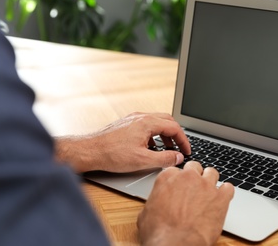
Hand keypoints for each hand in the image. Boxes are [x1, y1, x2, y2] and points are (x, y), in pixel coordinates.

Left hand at [54, 112, 190, 172]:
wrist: (90, 151)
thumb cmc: (112, 154)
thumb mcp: (143, 160)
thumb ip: (164, 158)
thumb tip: (178, 158)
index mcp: (147, 123)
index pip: (174, 127)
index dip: (184, 140)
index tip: (187, 151)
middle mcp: (141, 117)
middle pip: (167, 120)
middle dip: (176, 135)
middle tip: (179, 148)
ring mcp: (133, 119)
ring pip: (156, 122)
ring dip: (165, 134)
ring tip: (166, 149)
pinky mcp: (127, 123)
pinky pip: (146, 125)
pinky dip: (154, 134)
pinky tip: (150, 147)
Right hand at [137, 161, 234, 245]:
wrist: (175, 243)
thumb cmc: (159, 232)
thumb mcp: (146, 213)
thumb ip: (155, 200)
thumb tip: (156, 205)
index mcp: (168, 178)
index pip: (175, 170)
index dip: (178, 180)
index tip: (179, 187)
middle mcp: (187, 177)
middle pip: (194, 167)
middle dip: (194, 176)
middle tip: (193, 189)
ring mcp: (205, 185)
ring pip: (212, 173)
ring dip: (210, 181)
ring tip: (208, 193)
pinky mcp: (221, 197)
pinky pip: (228, 188)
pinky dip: (226, 193)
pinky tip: (221, 200)